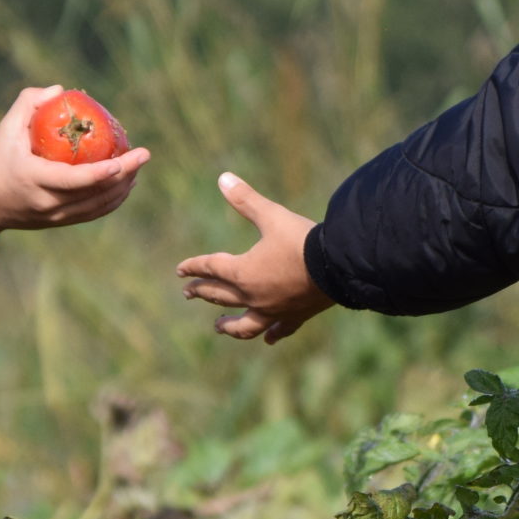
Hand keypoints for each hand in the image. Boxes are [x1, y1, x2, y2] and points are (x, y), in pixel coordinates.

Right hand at [0, 85, 150, 237]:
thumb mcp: (6, 129)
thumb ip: (28, 103)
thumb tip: (60, 91)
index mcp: (34, 179)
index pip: (74, 180)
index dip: (100, 173)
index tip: (122, 160)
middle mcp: (48, 203)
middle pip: (94, 193)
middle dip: (124, 174)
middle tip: (144, 154)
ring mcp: (56, 216)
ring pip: (99, 206)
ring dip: (123, 187)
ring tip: (138, 165)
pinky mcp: (61, 222)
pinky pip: (94, 212)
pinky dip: (113, 199)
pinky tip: (125, 183)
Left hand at [176, 172, 333, 343]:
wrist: (338, 266)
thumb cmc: (302, 239)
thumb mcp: (272, 216)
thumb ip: (246, 200)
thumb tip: (222, 178)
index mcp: (242, 272)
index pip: (210, 268)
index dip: (193, 266)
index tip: (179, 270)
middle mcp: (253, 296)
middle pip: (220, 295)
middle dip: (202, 292)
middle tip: (187, 293)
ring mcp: (273, 310)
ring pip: (244, 324)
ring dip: (229, 326)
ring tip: (217, 327)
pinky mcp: (295, 316)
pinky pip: (280, 329)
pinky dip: (272, 334)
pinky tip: (269, 340)